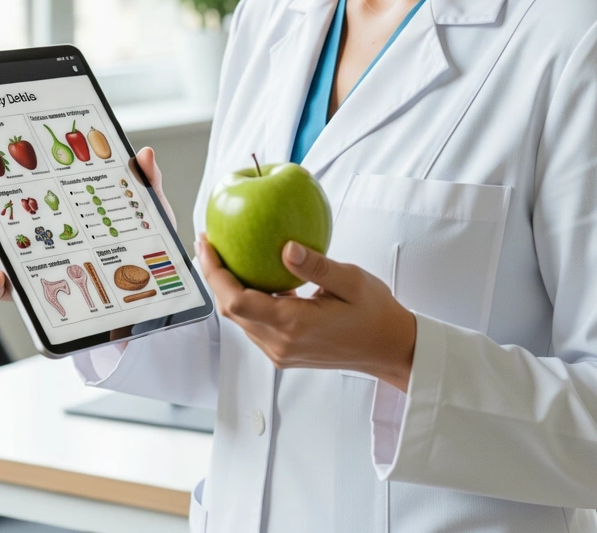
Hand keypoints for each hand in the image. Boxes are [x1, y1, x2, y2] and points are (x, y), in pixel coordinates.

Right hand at [0, 145, 176, 300]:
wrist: (147, 285)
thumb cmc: (137, 241)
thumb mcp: (142, 206)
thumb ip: (142, 178)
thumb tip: (145, 153)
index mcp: (37, 207)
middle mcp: (23, 235)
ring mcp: (24, 264)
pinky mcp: (32, 292)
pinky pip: (2, 290)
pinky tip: (2, 273)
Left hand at [195, 234, 416, 392]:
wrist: (388, 348)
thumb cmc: (374, 314)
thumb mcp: (351, 281)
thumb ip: (317, 266)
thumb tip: (287, 247)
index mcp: (294, 325)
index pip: (237, 300)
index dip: (216, 272)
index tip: (207, 244)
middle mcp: (281, 343)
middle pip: (231, 310)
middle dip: (214, 276)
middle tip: (210, 244)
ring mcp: (281, 351)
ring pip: (240, 319)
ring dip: (227, 288)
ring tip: (225, 255)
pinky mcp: (284, 352)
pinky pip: (255, 324)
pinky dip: (246, 299)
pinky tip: (251, 276)